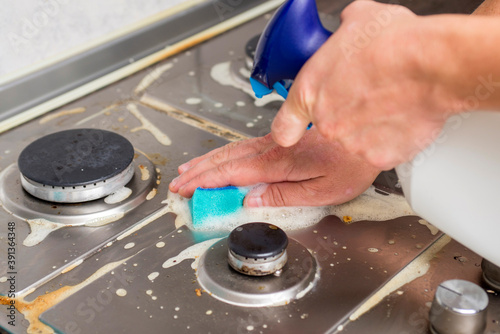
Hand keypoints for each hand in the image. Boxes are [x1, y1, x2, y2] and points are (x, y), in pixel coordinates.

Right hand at [168, 129, 379, 206]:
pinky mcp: (279, 139)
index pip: (232, 173)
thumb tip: (252, 201)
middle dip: (199, 172)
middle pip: (226, 160)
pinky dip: (224, 154)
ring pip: (232, 151)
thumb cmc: (349, 163)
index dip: (206, 182)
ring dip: (207, 162)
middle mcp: (271, 150)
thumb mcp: (322, 189)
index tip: (186, 190)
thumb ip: (284, 194)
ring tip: (189, 171)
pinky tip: (219, 160)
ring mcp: (273, 142)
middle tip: (178, 184)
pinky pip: (243, 147)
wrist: (364, 129)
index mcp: (278, 163)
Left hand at [271, 1, 459, 169]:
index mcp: (309, 92)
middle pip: (328, 125)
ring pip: (356, 137)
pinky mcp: (379, 157)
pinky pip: (381, 148)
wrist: (434, 65)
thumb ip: (340, 33)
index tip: (294, 128)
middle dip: (345, 112)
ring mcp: (352, 143)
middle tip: (366, 93)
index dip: (290, 128)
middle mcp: (326, 122)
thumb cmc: (395, 44)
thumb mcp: (356, 20)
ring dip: (368, 123)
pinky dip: (390, 136)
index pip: (282, 127)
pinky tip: (401, 114)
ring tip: (389, 99)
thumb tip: (346, 27)